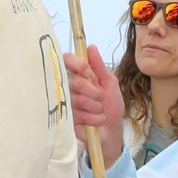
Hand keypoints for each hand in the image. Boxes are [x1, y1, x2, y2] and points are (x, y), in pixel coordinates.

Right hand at [62, 43, 124, 166]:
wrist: (112, 131)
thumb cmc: (111, 106)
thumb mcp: (110, 83)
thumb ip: (100, 66)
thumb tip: (91, 47)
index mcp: (79, 75)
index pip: (67, 60)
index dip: (77, 64)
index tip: (88, 73)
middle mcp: (69, 87)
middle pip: (74, 82)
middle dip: (94, 92)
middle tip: (101, 98)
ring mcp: (66, 104)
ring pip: (78, 100)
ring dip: (95, 107)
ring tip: (99, 111)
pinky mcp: (66, 119)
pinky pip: (79, 115)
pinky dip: (93, 119)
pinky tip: (96, 121)